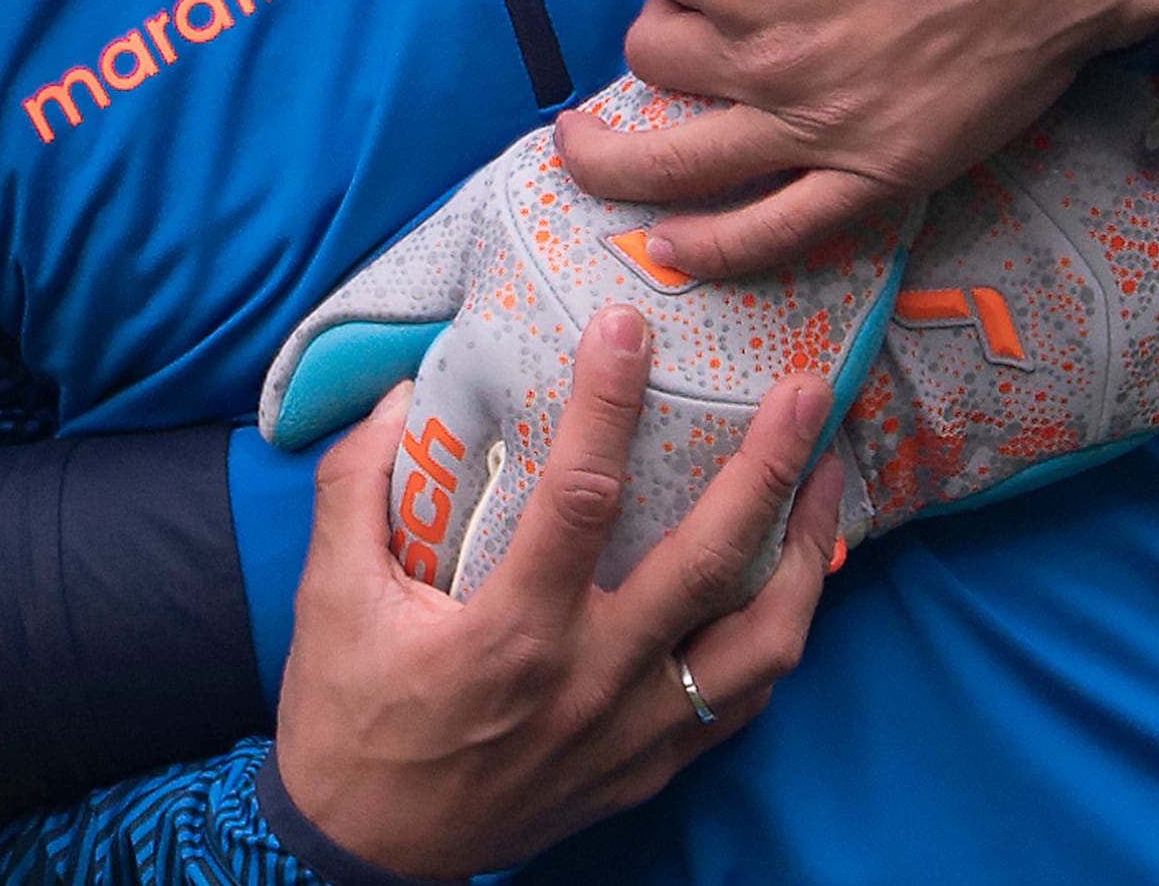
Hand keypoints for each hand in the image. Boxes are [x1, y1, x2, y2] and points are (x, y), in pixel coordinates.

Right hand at [271, 307, 849, 878]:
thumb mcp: (328, 600)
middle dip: (771, 467)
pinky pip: (744, 700)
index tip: (627, 325)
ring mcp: (633, 731)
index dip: (609, 402)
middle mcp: (591, 681)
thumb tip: (396, 396)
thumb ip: (356, 489)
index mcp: (513, 633)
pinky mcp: (651, 767)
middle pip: (711, 561)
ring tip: (829, 478)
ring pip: (762, 641)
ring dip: (807, 552)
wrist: (368, 856)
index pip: (581, 495)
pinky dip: (780, 635)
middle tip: (809, 390)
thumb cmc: (348, 723)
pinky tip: (795, 581)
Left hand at [552, 0, 1158, 280]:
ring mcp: (815, 127)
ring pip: (677, 160)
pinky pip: (772, 231)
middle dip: (663, 24)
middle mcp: (764, 57)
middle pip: (656, 55)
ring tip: (576, 156)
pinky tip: (667, 250)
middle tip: (699, 10)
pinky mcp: (872, 175)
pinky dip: (712, 249)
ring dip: (612, 161)